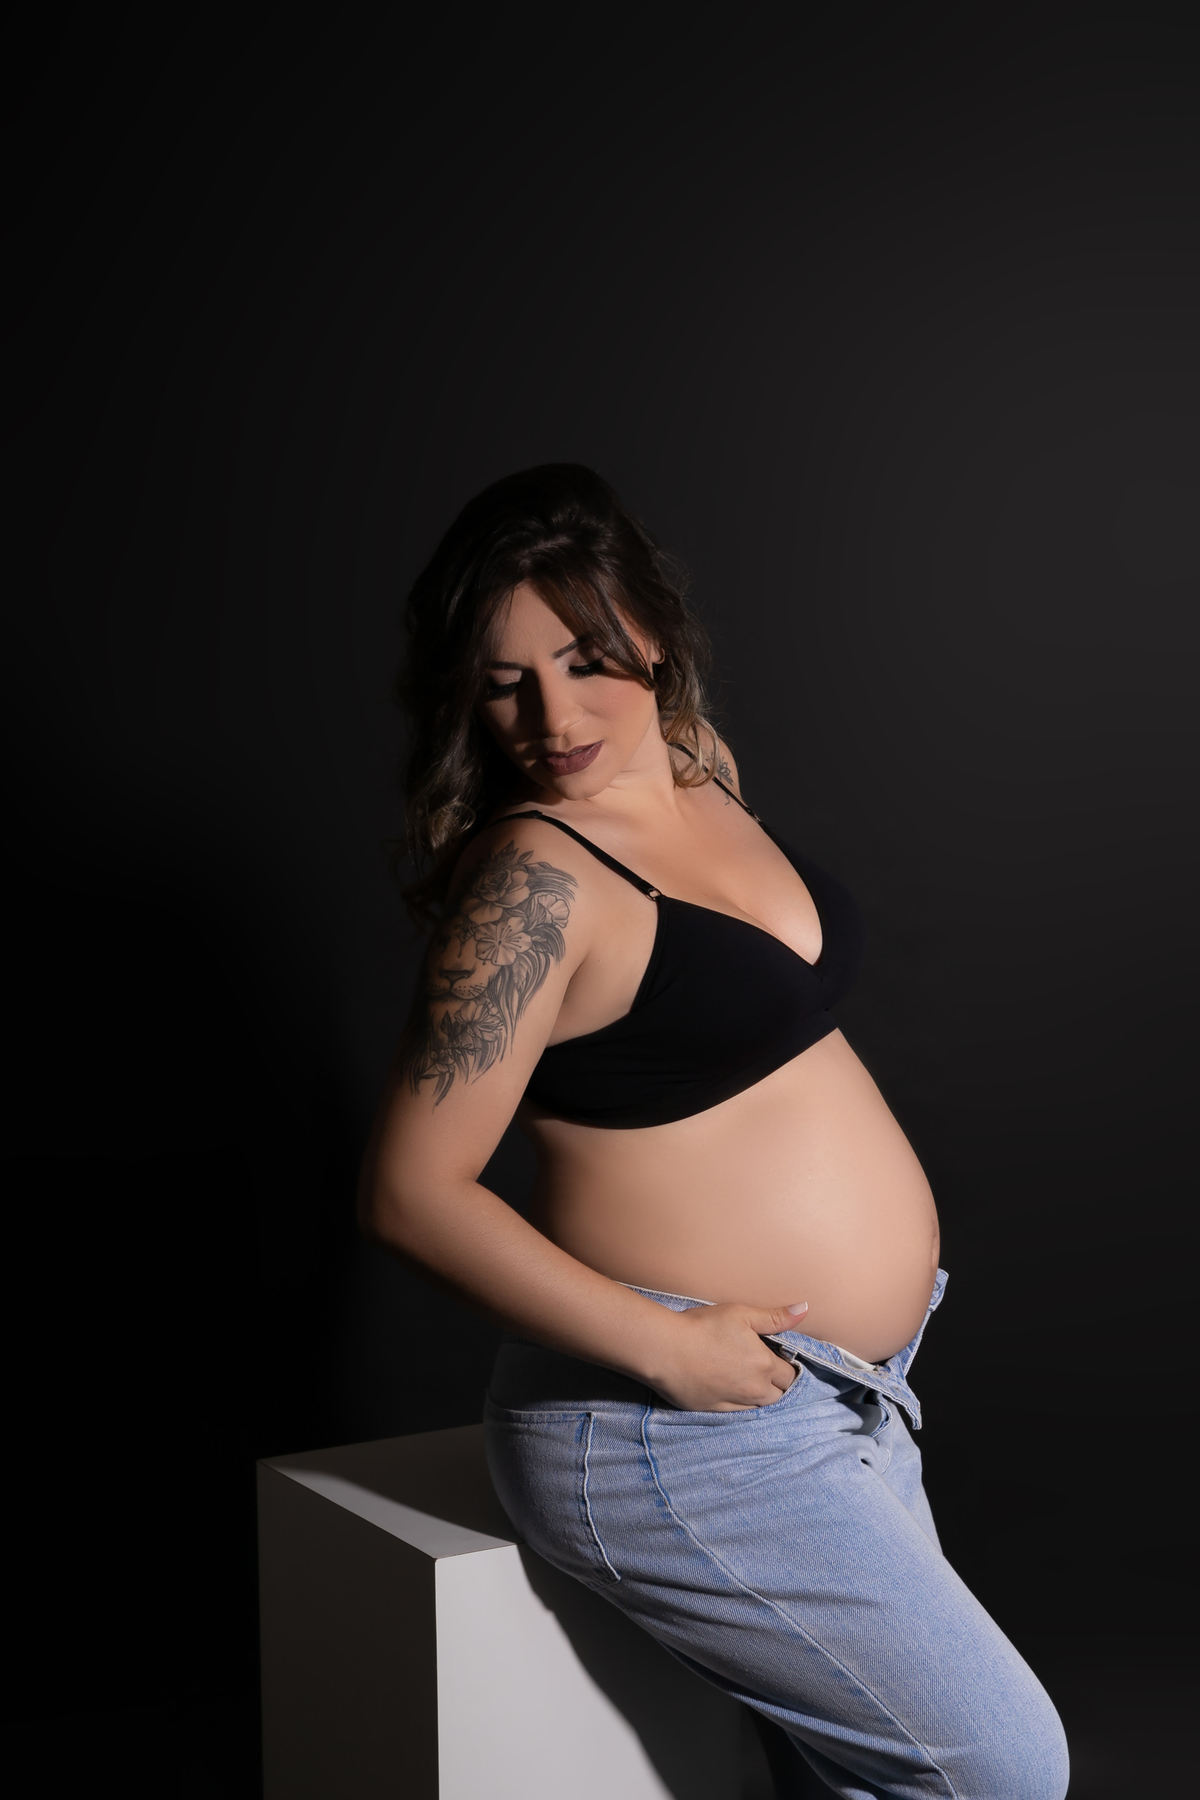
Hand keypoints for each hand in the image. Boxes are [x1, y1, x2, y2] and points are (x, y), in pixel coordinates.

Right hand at [648, 1300, 808, 1411]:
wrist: (665, 1349)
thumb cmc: (703, 1327)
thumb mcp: (742, 1314)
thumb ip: (775, 1317)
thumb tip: (804, 1309)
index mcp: (764, 1365)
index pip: (790, 1374)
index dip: (785, 1365)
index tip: (776, 1357)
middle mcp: (754, 1389)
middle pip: (778, 1394)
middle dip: (776, 1383)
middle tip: (762, 1368)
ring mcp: (734, 1403)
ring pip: (759, 1407)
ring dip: (760, 1396)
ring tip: (747, 1379)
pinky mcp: (714, 1410)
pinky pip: (738, 1414)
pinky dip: (740, 1404)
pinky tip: (730, 1390)